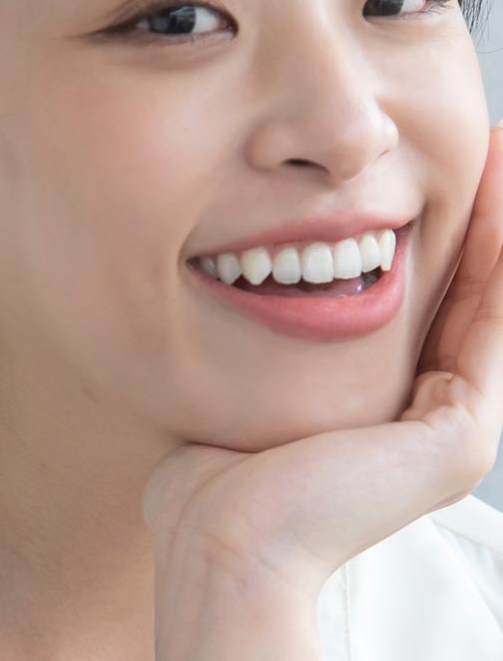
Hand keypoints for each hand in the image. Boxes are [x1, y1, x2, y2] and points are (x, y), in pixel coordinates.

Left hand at [142, 123, 502, 606]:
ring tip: (494, 154)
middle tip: (479, 149)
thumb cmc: (211, 471)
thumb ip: (253, 350)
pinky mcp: (459, 435)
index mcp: (380, 407)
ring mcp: (449, 428)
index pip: (421, 302)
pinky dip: (493, 263)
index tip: (422, 170)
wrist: (221, 535)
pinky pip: (484, 326)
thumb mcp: (239, 387)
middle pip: (459, 295)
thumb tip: (223, 302)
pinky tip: (494, 203)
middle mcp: (424, 415)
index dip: (431, 235)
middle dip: (469, 219)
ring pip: (482, 303)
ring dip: (493, 227)